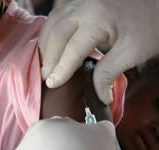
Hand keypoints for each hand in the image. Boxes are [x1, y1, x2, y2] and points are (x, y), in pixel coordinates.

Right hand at [39, 0, 158, 103]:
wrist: (156, 4)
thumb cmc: (150, 25)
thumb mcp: (133, 52)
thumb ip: (109, 73)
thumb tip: (99, 96)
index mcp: (97, 18)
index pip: (72, 49)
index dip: (61, 69)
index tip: (52, 84)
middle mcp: (84, 7)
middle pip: (56, 35)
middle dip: (48, 58)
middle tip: (45, 77)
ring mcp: (81, 2)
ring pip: (52, 24)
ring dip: (46, 45)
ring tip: (45, 63)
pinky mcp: (81, 3)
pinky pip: (57, 17)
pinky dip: (50, 33)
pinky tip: (51, 45)